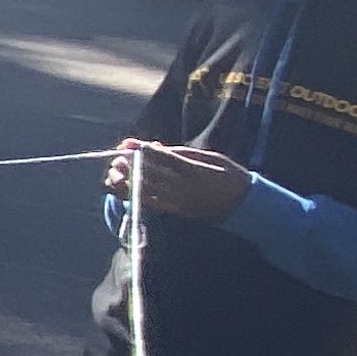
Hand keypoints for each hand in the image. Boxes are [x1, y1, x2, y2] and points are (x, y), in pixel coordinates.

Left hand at [111, 141, 249, 220]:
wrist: (242, 204)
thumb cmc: (227, 174)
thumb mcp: (210, 157)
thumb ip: (183, 154)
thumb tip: (157, 147)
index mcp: (196, 171)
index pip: (167, 160)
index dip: (147, 152)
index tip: (131, 144)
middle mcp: (185, 188)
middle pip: (153, 175)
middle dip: (132, 165)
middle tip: (117, 156)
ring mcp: (180, 201)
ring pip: (148, 190)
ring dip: (128, 180)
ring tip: (114, 170)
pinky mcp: (177, 210)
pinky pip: (151, 202)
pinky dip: (134, 194)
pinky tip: (122, 187)